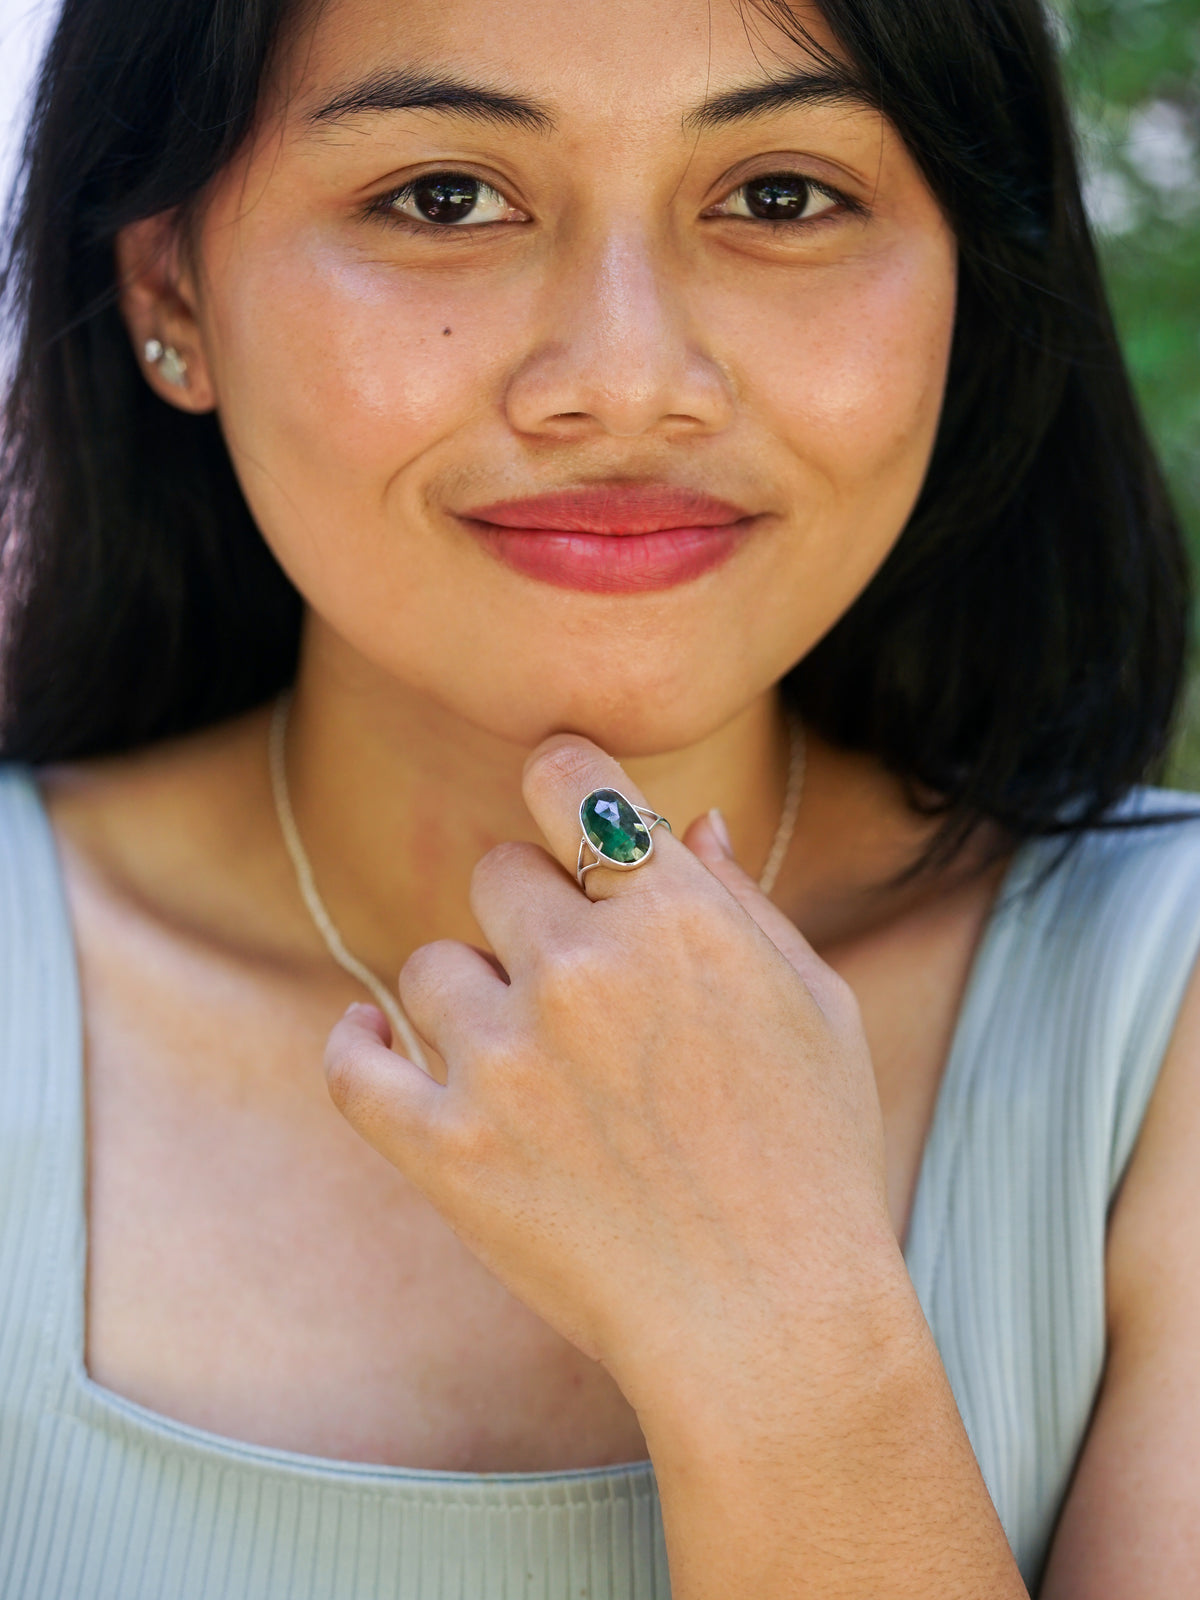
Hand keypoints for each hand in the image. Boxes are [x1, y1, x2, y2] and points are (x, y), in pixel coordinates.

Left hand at [324, 733, 899, 1410]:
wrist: (770, 1321)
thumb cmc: (811, 1160)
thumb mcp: (814, 1007)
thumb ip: (741, 901)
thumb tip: (689, 821)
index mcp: (675, 918)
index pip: (567, 779)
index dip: (558, 782)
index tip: (557, 812)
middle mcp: (581, 968)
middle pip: (494, 873)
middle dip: (530, 917)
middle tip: (573, 991)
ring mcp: (504, 1058)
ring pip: (430, 968)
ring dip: (469, 1001)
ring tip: (528, 1068)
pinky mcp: (444, 1146)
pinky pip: (353, 1063)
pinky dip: (358, 1045)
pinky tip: (375, 1038)